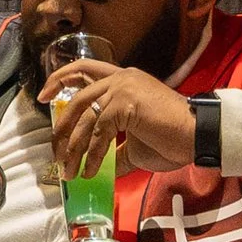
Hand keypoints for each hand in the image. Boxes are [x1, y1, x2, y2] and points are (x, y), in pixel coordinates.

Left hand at [44, 60, 197, 176]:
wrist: (198, 136)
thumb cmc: (172, 139)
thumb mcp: (135, 145)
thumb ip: (115, 150)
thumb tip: (99, 168)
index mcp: (123, 80)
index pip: (84, 70)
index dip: (60, 79)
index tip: (43, 96)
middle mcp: (121, 78)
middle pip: (77, 96)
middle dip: (61, 126)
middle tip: (53, 149)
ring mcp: (123, 88)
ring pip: (85, 118)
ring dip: (73, 148)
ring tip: (69, 171)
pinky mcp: (126, 104)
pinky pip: (99, 133)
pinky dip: (92, 155)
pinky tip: (90, 171)